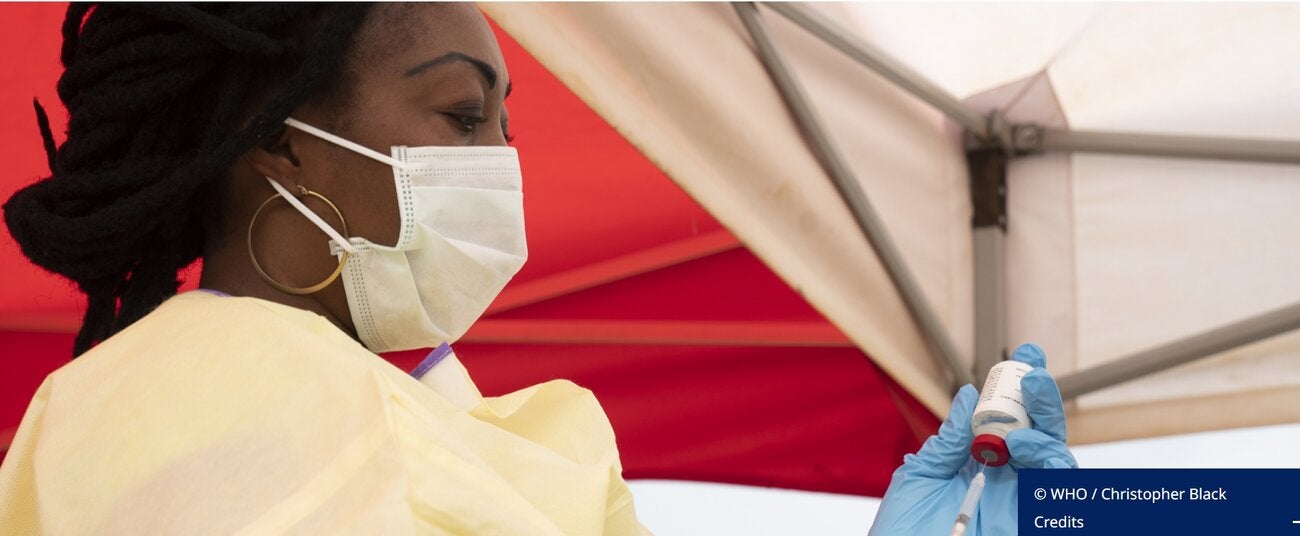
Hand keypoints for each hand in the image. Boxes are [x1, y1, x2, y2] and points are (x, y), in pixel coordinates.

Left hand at [868, 343, 1076, 534]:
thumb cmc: (904, 534)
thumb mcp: (920, 477)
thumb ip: (949, 440)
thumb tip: (970, 393)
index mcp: (978, 466)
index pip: (1008, 421)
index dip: (1019, 390)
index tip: (1025, 357)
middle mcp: (1006, 483)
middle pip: (1039, 435)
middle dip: (1042, 400)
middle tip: (1033, 372)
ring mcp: (1022, 506)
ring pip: (1057, 462)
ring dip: (1047, 430)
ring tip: (1024, 418)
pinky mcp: (1031, 523)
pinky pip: (1058, 495)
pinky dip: (1051, 465)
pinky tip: (1028, 447)